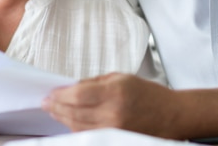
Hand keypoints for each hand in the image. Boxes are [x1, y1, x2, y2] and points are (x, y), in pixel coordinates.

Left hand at [42, 73, 177, 137]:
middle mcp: (112, 113)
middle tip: (46, 102)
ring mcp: (113, 130)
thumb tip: (72, 87)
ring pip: (78, 126)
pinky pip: (88, 134)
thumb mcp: (121, 77)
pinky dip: (75, 127)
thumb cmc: (149, 94)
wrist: (171, 115)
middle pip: (74, 112)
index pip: (77, 94)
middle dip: (56, 107)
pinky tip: (69, 121)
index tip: (50, 93)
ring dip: (63, 118)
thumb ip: (95, 82)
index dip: (60, 95)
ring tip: (54, 110)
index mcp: (114, 92)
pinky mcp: (114, 139)